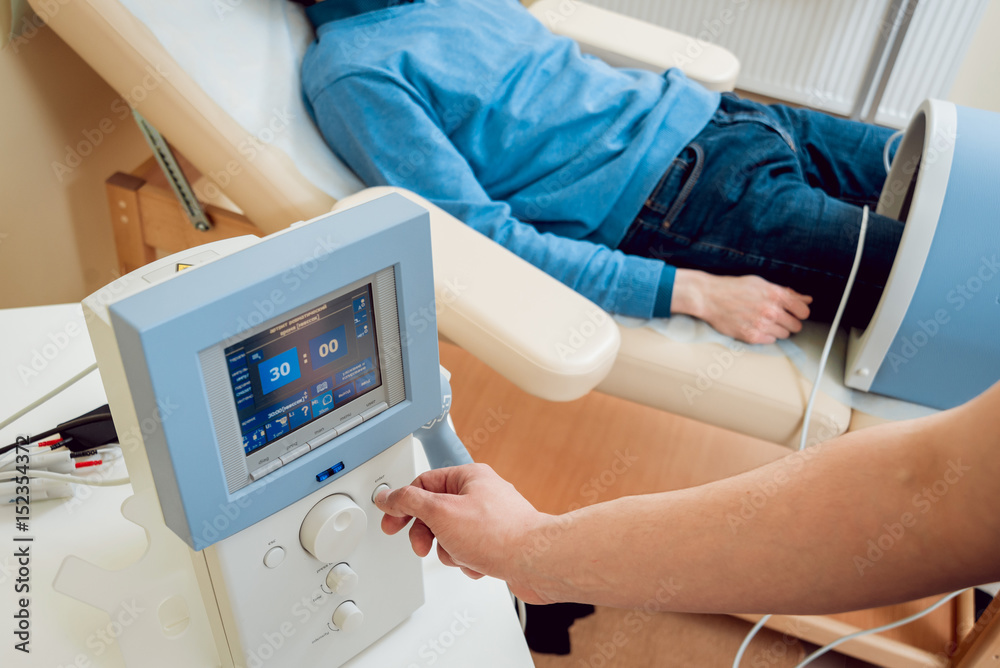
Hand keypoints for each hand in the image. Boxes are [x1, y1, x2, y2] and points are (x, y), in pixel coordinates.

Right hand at [375, 463, 553, 602]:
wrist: (536, 562)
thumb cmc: (499, 534)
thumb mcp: (441, 512)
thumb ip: (410, 502)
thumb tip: (389, 495)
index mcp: (469, 477)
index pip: (424, 483)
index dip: (404, 503)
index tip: (392, 521)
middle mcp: (482, 494)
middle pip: (436, 512)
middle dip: (429, 534)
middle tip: (423, 546)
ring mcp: (492, 519)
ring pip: (451, 535)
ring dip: (451, 551)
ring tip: (464, 554)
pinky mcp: (499, 541)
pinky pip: (469, 550)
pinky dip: (468, 561)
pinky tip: (479, 563)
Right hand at [672, 269, 811, 343]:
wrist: (709, 297)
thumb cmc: (734, 288)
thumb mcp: (761, 283)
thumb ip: (786, 292)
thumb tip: (806, 299)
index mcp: (775, 295)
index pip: (804, 311)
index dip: (800, 312)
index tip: (794, 312)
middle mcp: (770, 311)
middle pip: (796, 325)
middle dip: (789, 321)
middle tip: (777, 317)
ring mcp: (761, 325)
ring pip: (784, 334)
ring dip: (777, 329)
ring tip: (763, 321)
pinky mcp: (751, 336)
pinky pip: (771, 341)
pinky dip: (766, 335)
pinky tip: (755, 327)